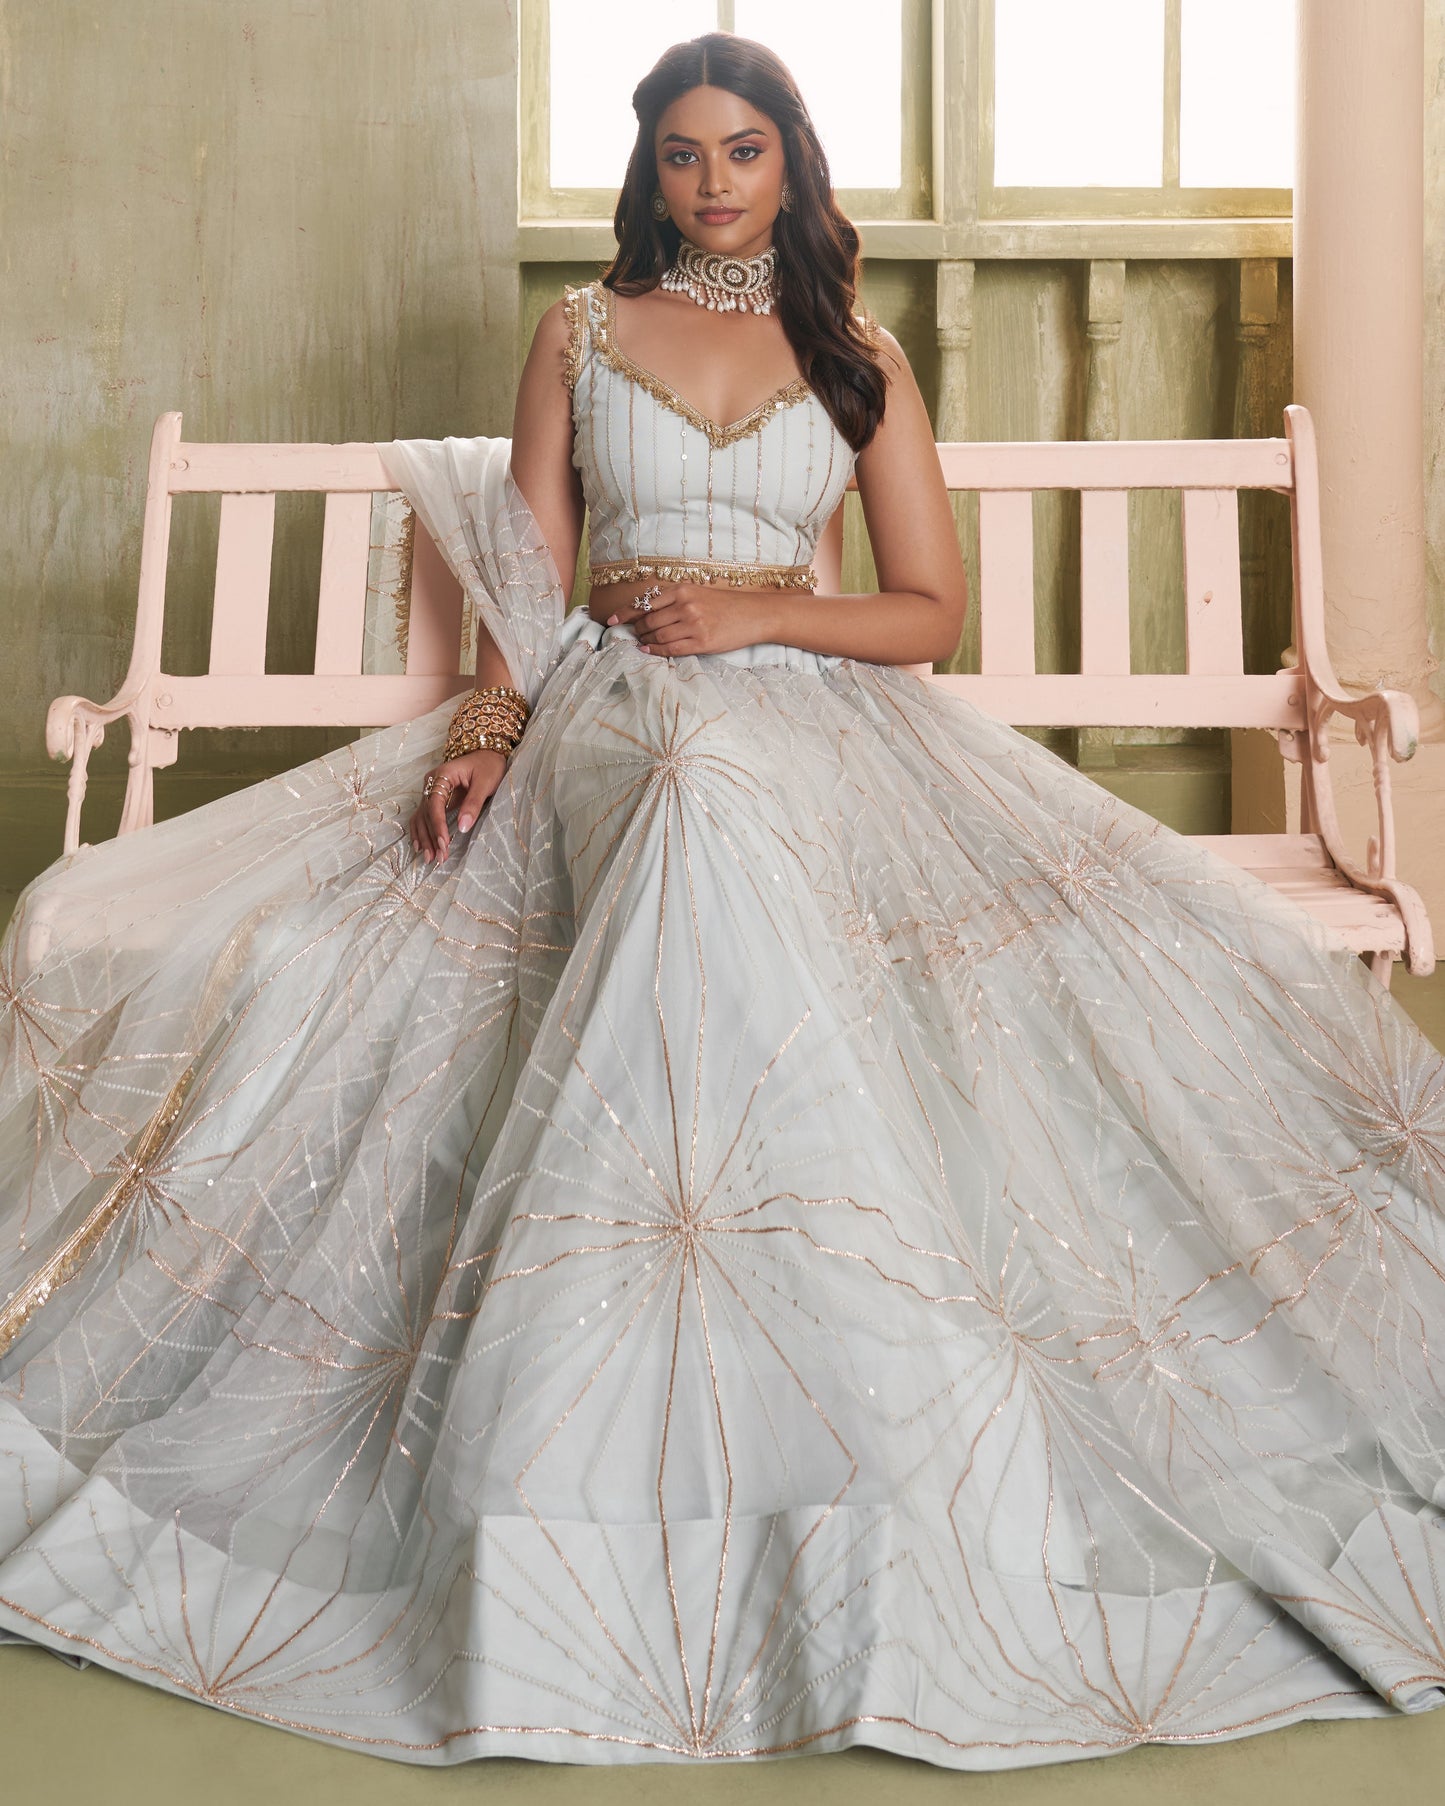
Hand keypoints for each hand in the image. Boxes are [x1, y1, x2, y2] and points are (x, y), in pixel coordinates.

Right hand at [408, 749, 506, 863]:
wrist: (489, 754)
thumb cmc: (489, 765)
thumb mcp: (485, 782)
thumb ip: (473, 804)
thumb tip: (462, 828)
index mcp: (442, 775)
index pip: (434, 804)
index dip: (437, 826)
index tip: (444, 843)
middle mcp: (431, 783)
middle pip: (425, 813)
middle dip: (431, 837)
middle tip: (439, 857)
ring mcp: (431, 790)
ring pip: (421, 817)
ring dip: (424, 838)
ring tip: (430, 858)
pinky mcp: (435, 798)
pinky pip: (424, 816)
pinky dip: (421, 831)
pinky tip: (421, 847)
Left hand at [587, 583, 773, 657]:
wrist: (753, 614)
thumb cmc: (725, 605)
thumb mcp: (698, 594)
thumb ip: (674, 600)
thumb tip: (645, 612)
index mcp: (682, 590)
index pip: (645, 602)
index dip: (624, 613)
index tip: (610, 620)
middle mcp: (685, 606)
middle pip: (648, 621)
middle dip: (637, 630)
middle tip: (634, 634)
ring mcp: (693, 625)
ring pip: (657, 636)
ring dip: (645, 641)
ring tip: (642, 642)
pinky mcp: (701, 642)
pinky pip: (671, 649)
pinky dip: (656, 651)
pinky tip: (649, 650)